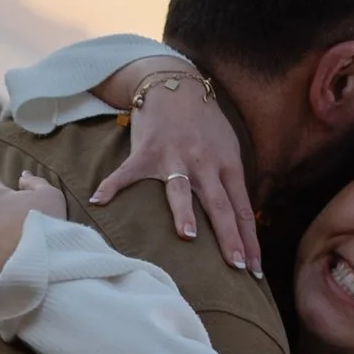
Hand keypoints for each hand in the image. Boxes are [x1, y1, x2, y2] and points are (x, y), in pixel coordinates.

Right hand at [90, 59, 260, 271]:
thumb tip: (241, 220)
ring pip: (181, 189)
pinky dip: (112, 185)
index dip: (249, 239)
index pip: (242, 209)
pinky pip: (127, 173)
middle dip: (228, 237)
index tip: (255, 269)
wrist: (174, 84)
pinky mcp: (146, 151)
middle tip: (236, 264)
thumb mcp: (227, 149)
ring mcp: (174, 157)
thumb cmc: (203, 123)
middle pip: (219, 205)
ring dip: (184, 212)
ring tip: (188, 236)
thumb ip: (231, 182)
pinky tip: (99, 201)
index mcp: (226, 165)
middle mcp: (204, 163)